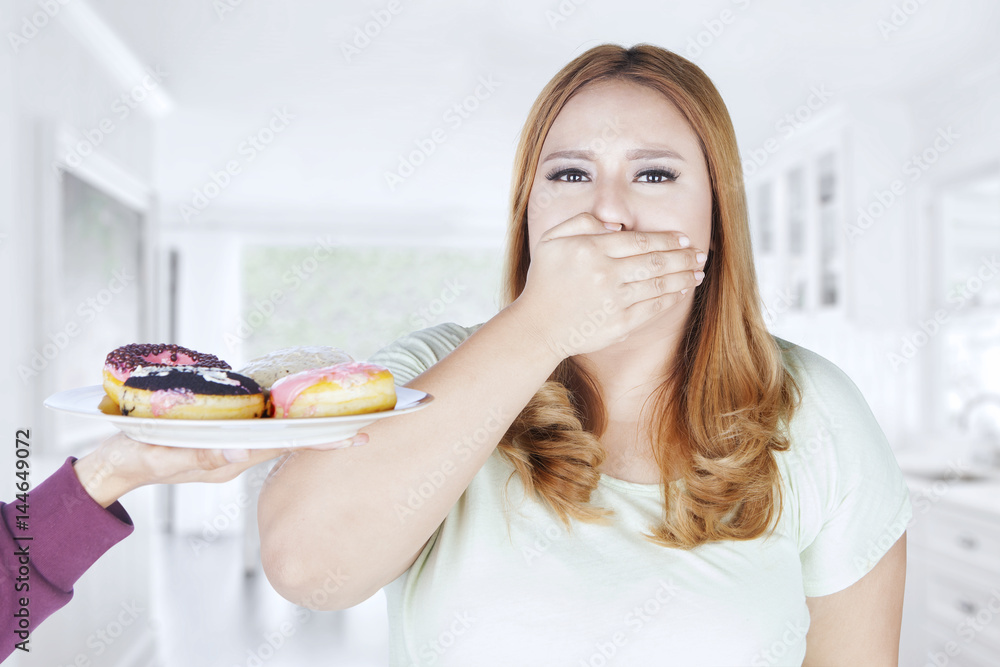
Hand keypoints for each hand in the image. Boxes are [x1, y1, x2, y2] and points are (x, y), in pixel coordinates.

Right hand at [72, 431, 366, 507]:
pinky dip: (283, 420)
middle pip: (290, 440)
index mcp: (229, 460)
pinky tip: (300, 411)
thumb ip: (196, 455)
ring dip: (309, 424)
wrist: (115, 467)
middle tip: (368, 421)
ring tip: (345, 411)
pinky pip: (260, 429)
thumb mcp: (160, 457)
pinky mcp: (222, 438)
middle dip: (326, 431)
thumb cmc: (135, 460)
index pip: (283, 447)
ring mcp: (231, 446)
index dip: (318, 439)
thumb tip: (238, 452)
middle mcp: (238, 454)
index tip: (353, 435)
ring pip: (279, 434)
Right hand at [511, 212, 705, 358]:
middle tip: (699, 254)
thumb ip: (582, 221)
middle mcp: (605, 274)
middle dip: (683, 256)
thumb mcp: (552, 239)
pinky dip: (671, 298)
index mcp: (591, 249)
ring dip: (684, 276)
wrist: (537, 326)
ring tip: (698, 272)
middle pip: (656, 261)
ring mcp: (614, 301)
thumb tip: (617, 223)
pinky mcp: (619, 324)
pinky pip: (653, 308)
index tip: (683, 238)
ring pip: (659, 284)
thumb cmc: (545, 281)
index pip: (640, 240)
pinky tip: (682, 290)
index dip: (667, 239)